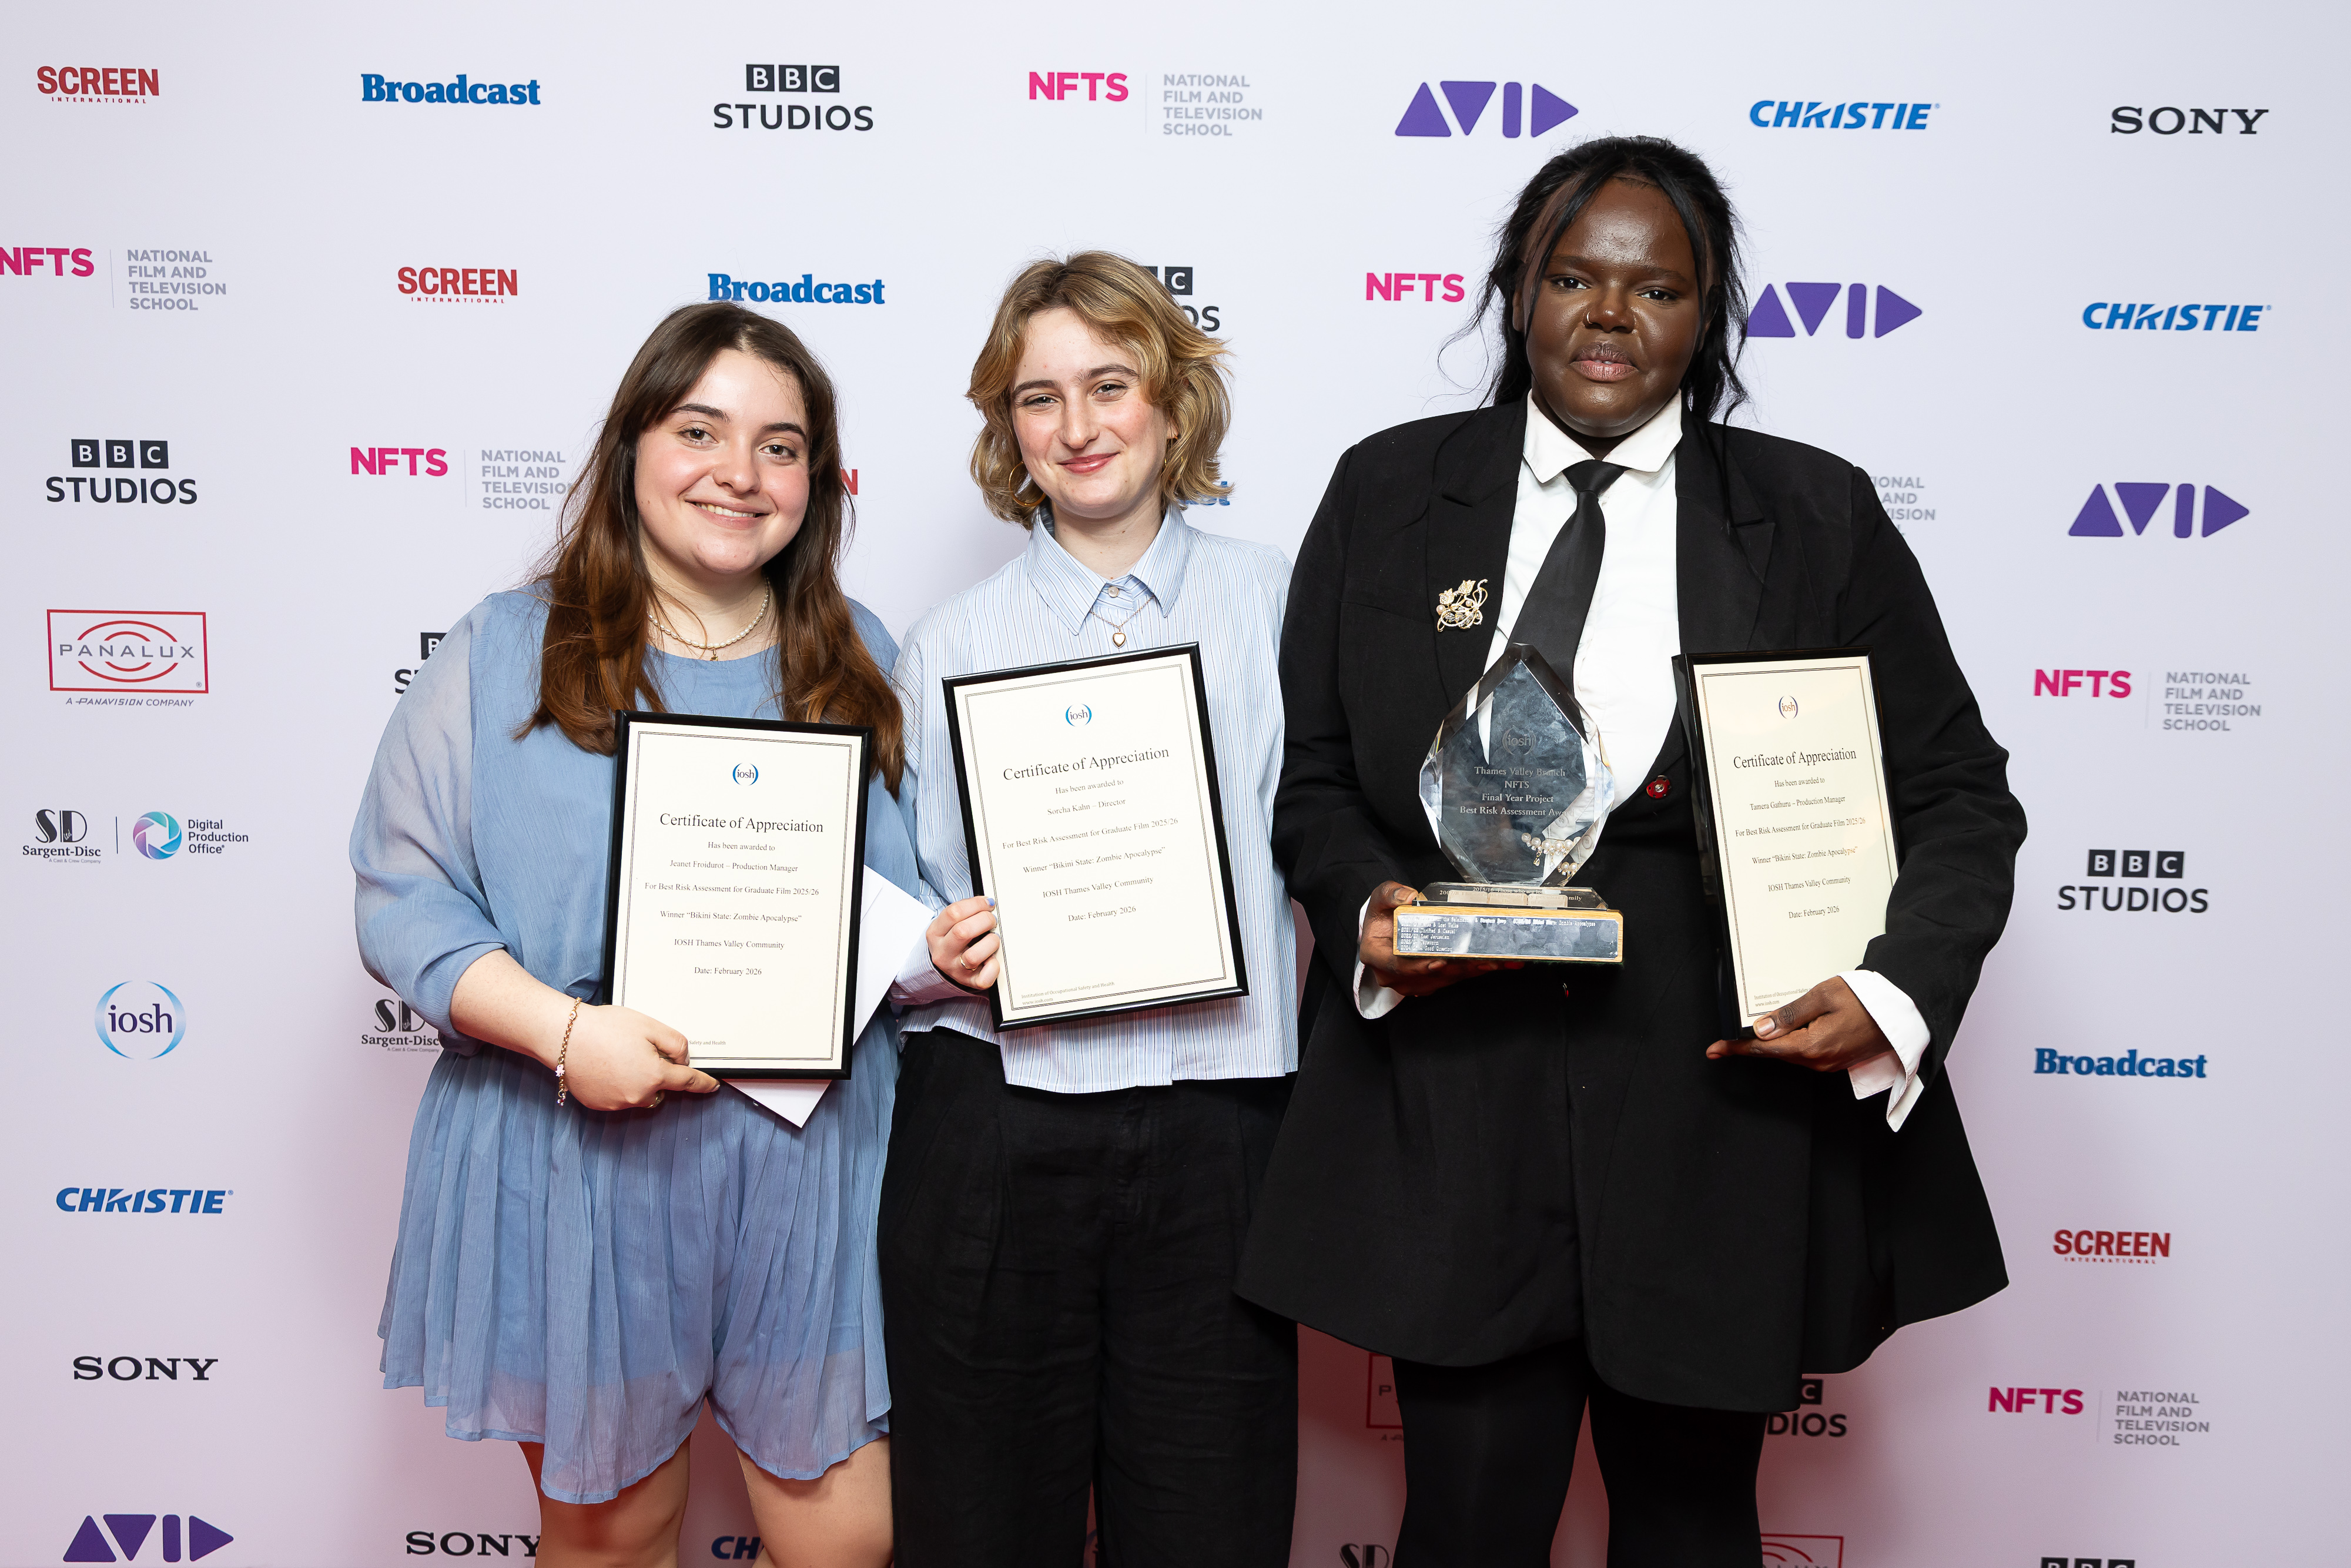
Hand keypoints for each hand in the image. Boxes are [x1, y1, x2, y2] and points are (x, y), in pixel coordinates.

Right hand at [560, 1003, 720, 1110]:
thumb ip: (676, 1044)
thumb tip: (683, 1060)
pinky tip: (606, 1067)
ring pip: (640, 1096)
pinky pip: (619, 1098)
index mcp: (654, 1075)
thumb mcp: (650, 1026)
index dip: (703, 1083)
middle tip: (641, 1053)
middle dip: (659, 1076)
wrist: (563, 1036)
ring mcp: (616, 1103)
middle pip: (661, 1090)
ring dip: (639, 1083)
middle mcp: (638, 1095)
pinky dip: (619, 1087)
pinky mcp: (599, 1105)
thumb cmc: (605, 1028)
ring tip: (619, 1058)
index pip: (687, 1082)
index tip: (713, 1086)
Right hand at [927, 895, 998, 993]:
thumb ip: (964, 912)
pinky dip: (993, 968)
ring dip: (991, 943)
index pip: (953, 913)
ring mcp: (955, 970)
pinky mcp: (969, 982)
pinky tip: (992, 959)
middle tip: (992, 920)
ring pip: (973, 956)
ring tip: (993, 939)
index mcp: (935, 934)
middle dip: (984, 920)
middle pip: (962, 932)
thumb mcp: (949, 924)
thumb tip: (988, 903)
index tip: (988, 904)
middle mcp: (942, 953)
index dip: (976, 904)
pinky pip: (984, 978)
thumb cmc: (953, 939)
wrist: (946, 965)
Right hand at [1358, 880, 1522, 998]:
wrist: (1385, 930)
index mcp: (1376, 955)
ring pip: (1444, 980)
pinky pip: (1452, 979)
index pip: (1398, 966)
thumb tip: (1408, 897)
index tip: (1440, 961)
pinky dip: (1472, 971)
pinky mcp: (1428, 983)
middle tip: (1485, 961)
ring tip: (1496, 961)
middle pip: (1429, 976)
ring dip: (1470, 971)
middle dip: (1459, 968)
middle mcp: (1393, 975)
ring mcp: (1411, 982)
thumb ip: (1391, 894)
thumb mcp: (1381, 897)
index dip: (1420, 966)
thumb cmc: (1383, 915)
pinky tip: (1494, 964)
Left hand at [1705, 976, 1889, 1073]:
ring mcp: (1829, 1064)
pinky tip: (1789, 1031)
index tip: (1714, 1050)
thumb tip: (1760, 1029)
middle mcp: (1819, 1062)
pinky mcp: (1837, 1061)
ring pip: (1790, 1054)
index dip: (1737, 1048)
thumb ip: (1789, 1014)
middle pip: (1776, 1053)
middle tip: (1728, 1039)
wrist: (1902, 1009)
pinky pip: (1806, 1054)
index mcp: (1812, 1047)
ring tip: (1763, 1028)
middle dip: (1754, 1045)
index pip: (1765, 1050)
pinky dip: (1792, 1044)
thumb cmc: (1865, 998)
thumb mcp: (1823, 996)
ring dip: (1775, 1044)